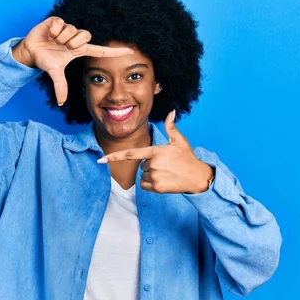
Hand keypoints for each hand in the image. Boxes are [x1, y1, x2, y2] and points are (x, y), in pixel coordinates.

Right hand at [12, 16, 132, 104]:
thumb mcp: (55, 73)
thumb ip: (60, 86)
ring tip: (54, 41)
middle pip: (85, 36)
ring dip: (60, 38)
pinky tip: (49, 34)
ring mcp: (67, 28)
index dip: (115, 51)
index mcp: (79, 50)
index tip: (130, 51)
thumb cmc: (46, 60)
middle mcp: (76, 38)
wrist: (31, 51)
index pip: (101, 50)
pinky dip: (53, 30)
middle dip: (72, 43)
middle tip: (63, 47)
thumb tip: (61, 102)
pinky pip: (61, 23)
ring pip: (71, 29)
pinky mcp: (57, 20)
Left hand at [97, 110, 214, 193]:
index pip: (130, 154)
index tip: (101, 159)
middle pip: (141, 165)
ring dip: (151, 175)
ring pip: (142, 176)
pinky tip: (164, 181)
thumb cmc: (187, 158)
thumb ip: (171, 127)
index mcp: (155, 151)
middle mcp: (153, 164)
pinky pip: (145, 185)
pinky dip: (151, 185)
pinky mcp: (157, 187)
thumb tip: (171, 112)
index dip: (114, 157)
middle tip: (166, 165)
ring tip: (166, 173)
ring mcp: (154, 176)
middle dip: (150, 165)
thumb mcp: (180, 141)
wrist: (198, 177)